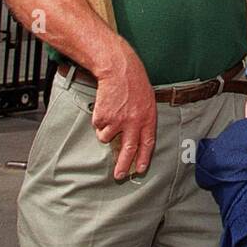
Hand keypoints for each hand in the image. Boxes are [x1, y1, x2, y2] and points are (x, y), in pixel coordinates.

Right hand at [90, 40, 157, 179]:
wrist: (120, 70)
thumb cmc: (135, 84)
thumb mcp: (148, 102)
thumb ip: (144, 120)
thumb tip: (138, 137)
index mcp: (148, 119)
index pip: (147, 144)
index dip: (143, 158)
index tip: (139, 170)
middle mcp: (134, 123)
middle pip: (128, 150)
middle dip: (123, 165)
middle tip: (118, 175)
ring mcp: (118, 121)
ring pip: (107, 138)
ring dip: (106, 131)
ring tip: (110, 114)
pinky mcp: (104, 117)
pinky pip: (98, 126)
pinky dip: (99, 120)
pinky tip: (105, 107)